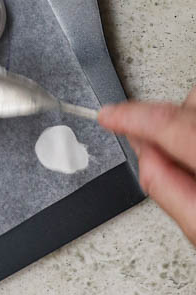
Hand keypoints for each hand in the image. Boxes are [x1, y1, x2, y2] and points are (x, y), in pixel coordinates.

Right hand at [99, 87, 195, 245]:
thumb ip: (168, 190)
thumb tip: (144, 159)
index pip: (167, 124)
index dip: (130, 117)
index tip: (106, 116)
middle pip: (187, 104)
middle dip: (165, 122)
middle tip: (159, 155)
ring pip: (195, 105)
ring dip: (182, 125)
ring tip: (184, 159)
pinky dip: (191, 129)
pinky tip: (192, 154)